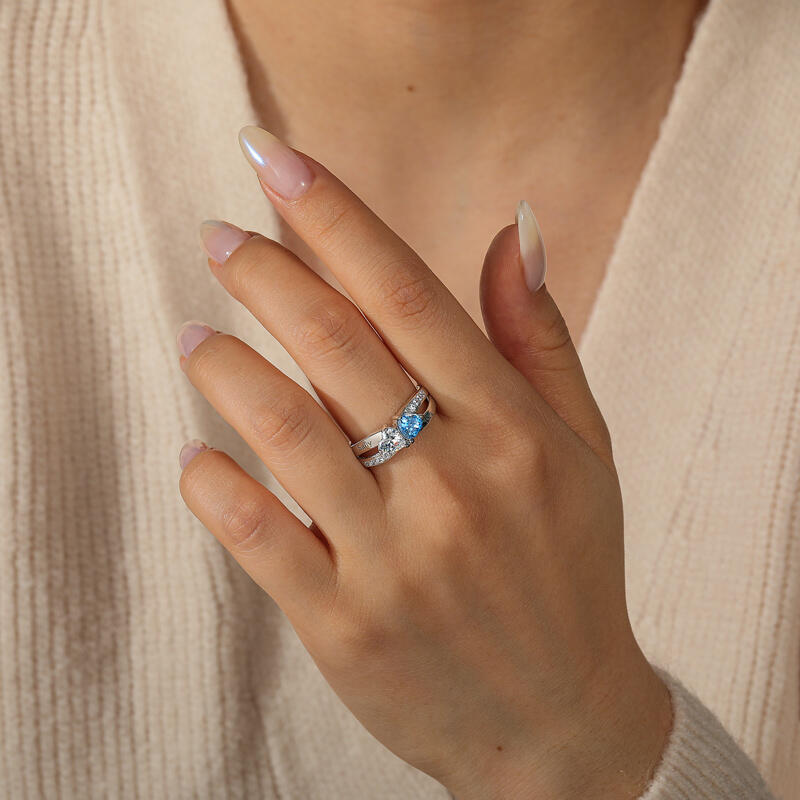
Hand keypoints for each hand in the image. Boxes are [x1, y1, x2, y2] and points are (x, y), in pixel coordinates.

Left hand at [177, 126, 672, 798]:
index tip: (274, 161)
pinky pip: (257, 535)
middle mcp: (456, 485)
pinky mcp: (346, 626)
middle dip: (264, 272)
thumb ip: (540, 339)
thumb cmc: (570, 570)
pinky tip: (198, 452)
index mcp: (514, 432)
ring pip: (284, 431)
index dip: (334, 217)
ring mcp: (396, 559)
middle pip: (337, 346)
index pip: (407, 295)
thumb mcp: (582, 450)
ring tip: (196, 336)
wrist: (560, 722)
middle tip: (219, 238)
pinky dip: (213, 484)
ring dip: (224, 367)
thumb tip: (513, 231)